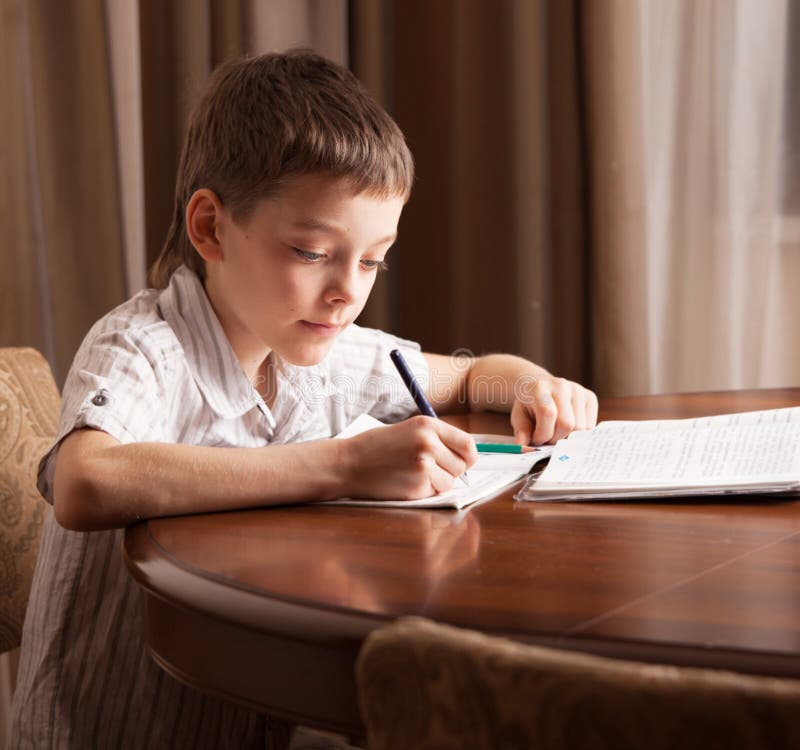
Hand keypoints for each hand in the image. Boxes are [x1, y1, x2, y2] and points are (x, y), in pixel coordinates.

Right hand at [343, 416, 477, 500]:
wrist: (348, 463)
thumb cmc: (377, 447)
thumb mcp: (409, 430)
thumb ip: (437, 439)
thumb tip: (467, 457)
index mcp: (428, 425)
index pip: (468, 444)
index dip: (469, 456)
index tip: (463, 461)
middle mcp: (429, 443)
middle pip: (461, 465)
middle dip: (450, 470)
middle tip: (429, 468)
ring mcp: (423, 466)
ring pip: (450, 482)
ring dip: (437, 482)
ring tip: (413, 473)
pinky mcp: (416, 486)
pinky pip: (434, 493)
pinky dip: (424, 491)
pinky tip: (405, 482)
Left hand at [510, 375, 597, 444]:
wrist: (540, 385)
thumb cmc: (529, 404)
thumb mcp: (519, 416)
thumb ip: (521, 431)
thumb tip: (523, 446)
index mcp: (540, 387)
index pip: (548, 414)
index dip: (543, 434)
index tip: (536, 440)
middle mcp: (561, 385)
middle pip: (567, 423)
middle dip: (556, 438)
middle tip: (546, 438)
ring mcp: (577, 390)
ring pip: (580, 427)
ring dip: (567, 437)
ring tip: (556, 431)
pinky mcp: (590, 397)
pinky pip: (590, 426)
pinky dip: (578, 433)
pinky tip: (568, 427)